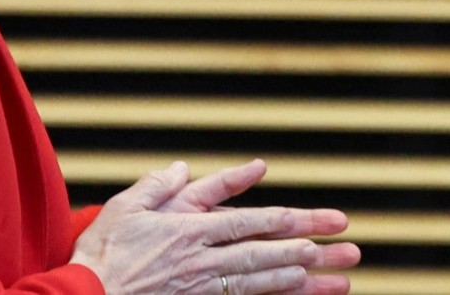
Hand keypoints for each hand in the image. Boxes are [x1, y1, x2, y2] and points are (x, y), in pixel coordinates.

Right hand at [72, 161, 361, 294]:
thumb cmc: (100, 253)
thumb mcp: (125, 206)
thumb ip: (158, 184)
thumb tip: (184, 167)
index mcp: (189, 229)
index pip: (250, 221)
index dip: (287, 218)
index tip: (319, 217)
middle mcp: (203, 259)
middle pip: (267, 251)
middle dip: (311, 246)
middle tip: (349, 246)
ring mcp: (202, 287)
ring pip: (263, 282)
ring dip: (304, 279)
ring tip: (336, 276)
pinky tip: (295, 294)